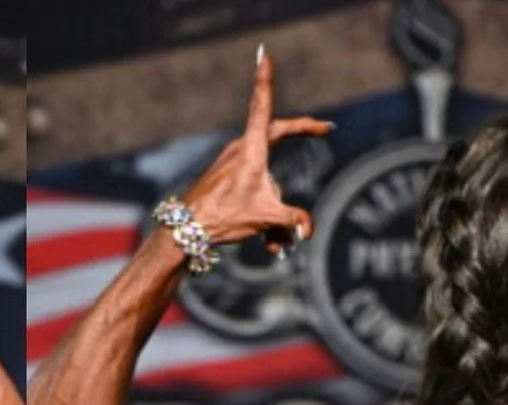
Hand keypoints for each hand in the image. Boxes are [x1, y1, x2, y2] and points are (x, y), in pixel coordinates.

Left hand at [180, 48, 331, 249]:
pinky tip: (268, 244)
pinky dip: (264, 216)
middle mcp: (242, 151)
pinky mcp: (227, 181)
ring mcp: (233, 164)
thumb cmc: (223, 217)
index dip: (266, 82)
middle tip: (321, 130)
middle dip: (298, 133)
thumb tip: (308, 230)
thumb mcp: (265, 218)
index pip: (262, 107)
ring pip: (267, 180)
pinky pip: (254, 192)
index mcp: (251, 149)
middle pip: (276, 134)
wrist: (186, 231)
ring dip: (277, 210)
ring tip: (277, 242)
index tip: (264, 57)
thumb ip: (292, 221)